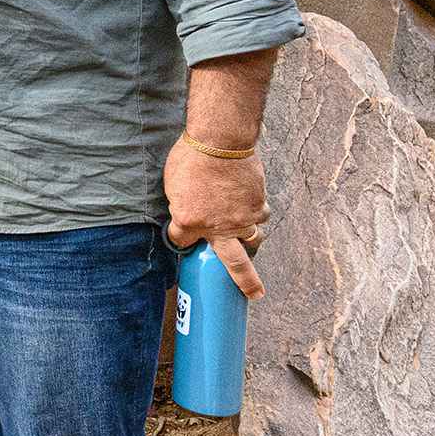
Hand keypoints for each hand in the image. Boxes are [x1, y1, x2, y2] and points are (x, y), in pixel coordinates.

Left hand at [164, 137, 269, 299]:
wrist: (220, 142)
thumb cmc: (191, 158)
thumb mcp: (173, 183)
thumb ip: (181, 204)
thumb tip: (187, 211)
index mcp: (189, 222)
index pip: (182, 242)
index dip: (180, 238)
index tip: (180, 236)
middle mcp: (218, 227)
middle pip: (236, 265)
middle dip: (246, 282)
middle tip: (254, 293)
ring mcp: (241, 218)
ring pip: (253, 238)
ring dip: (250, 239)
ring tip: (248, 239)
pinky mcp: (258, 205)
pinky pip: (261, 214)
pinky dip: (256, 211)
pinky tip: (250, 203)